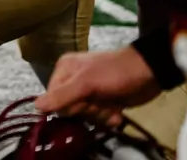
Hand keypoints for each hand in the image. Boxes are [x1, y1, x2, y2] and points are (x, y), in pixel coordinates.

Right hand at [34, 47, 160, 124]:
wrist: (150, 73)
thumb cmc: (115, 73)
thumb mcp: (86, 83)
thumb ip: (62, 95)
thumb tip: (36, 106)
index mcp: (64, 70)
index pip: (53, 98)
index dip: (68, 105)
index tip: (83, 100)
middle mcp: (74, 80)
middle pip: (69, 108)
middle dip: (86, 109)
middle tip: (99, 101)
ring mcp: (90, 92)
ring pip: (85, 115)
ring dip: (99, 114)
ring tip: (111, 105)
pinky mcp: (104, 101)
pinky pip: (99, 117)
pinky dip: (108, 117)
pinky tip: (117, 111)